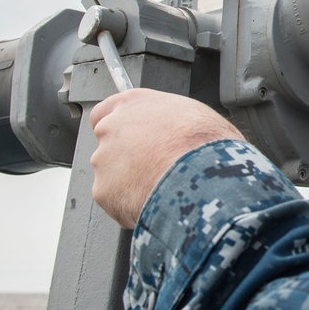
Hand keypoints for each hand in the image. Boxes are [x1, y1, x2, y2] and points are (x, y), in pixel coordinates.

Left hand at [89, 88, 244, 228]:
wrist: (203, 176)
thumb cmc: (204, 144)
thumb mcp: (195, 115)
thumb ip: (171, 120)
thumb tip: (178, 130)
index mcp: (133, 104)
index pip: (104, 112)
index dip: (118, 127)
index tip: (129, 138)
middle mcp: (112, 128)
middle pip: (108, 144)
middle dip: (126, 157)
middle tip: (154, 167)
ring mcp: (104, 161)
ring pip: (111, 175)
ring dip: (130, 182)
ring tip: (162, 187)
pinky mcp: (104, 192)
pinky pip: (115, 201)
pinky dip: (130, 205)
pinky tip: (155, 201)